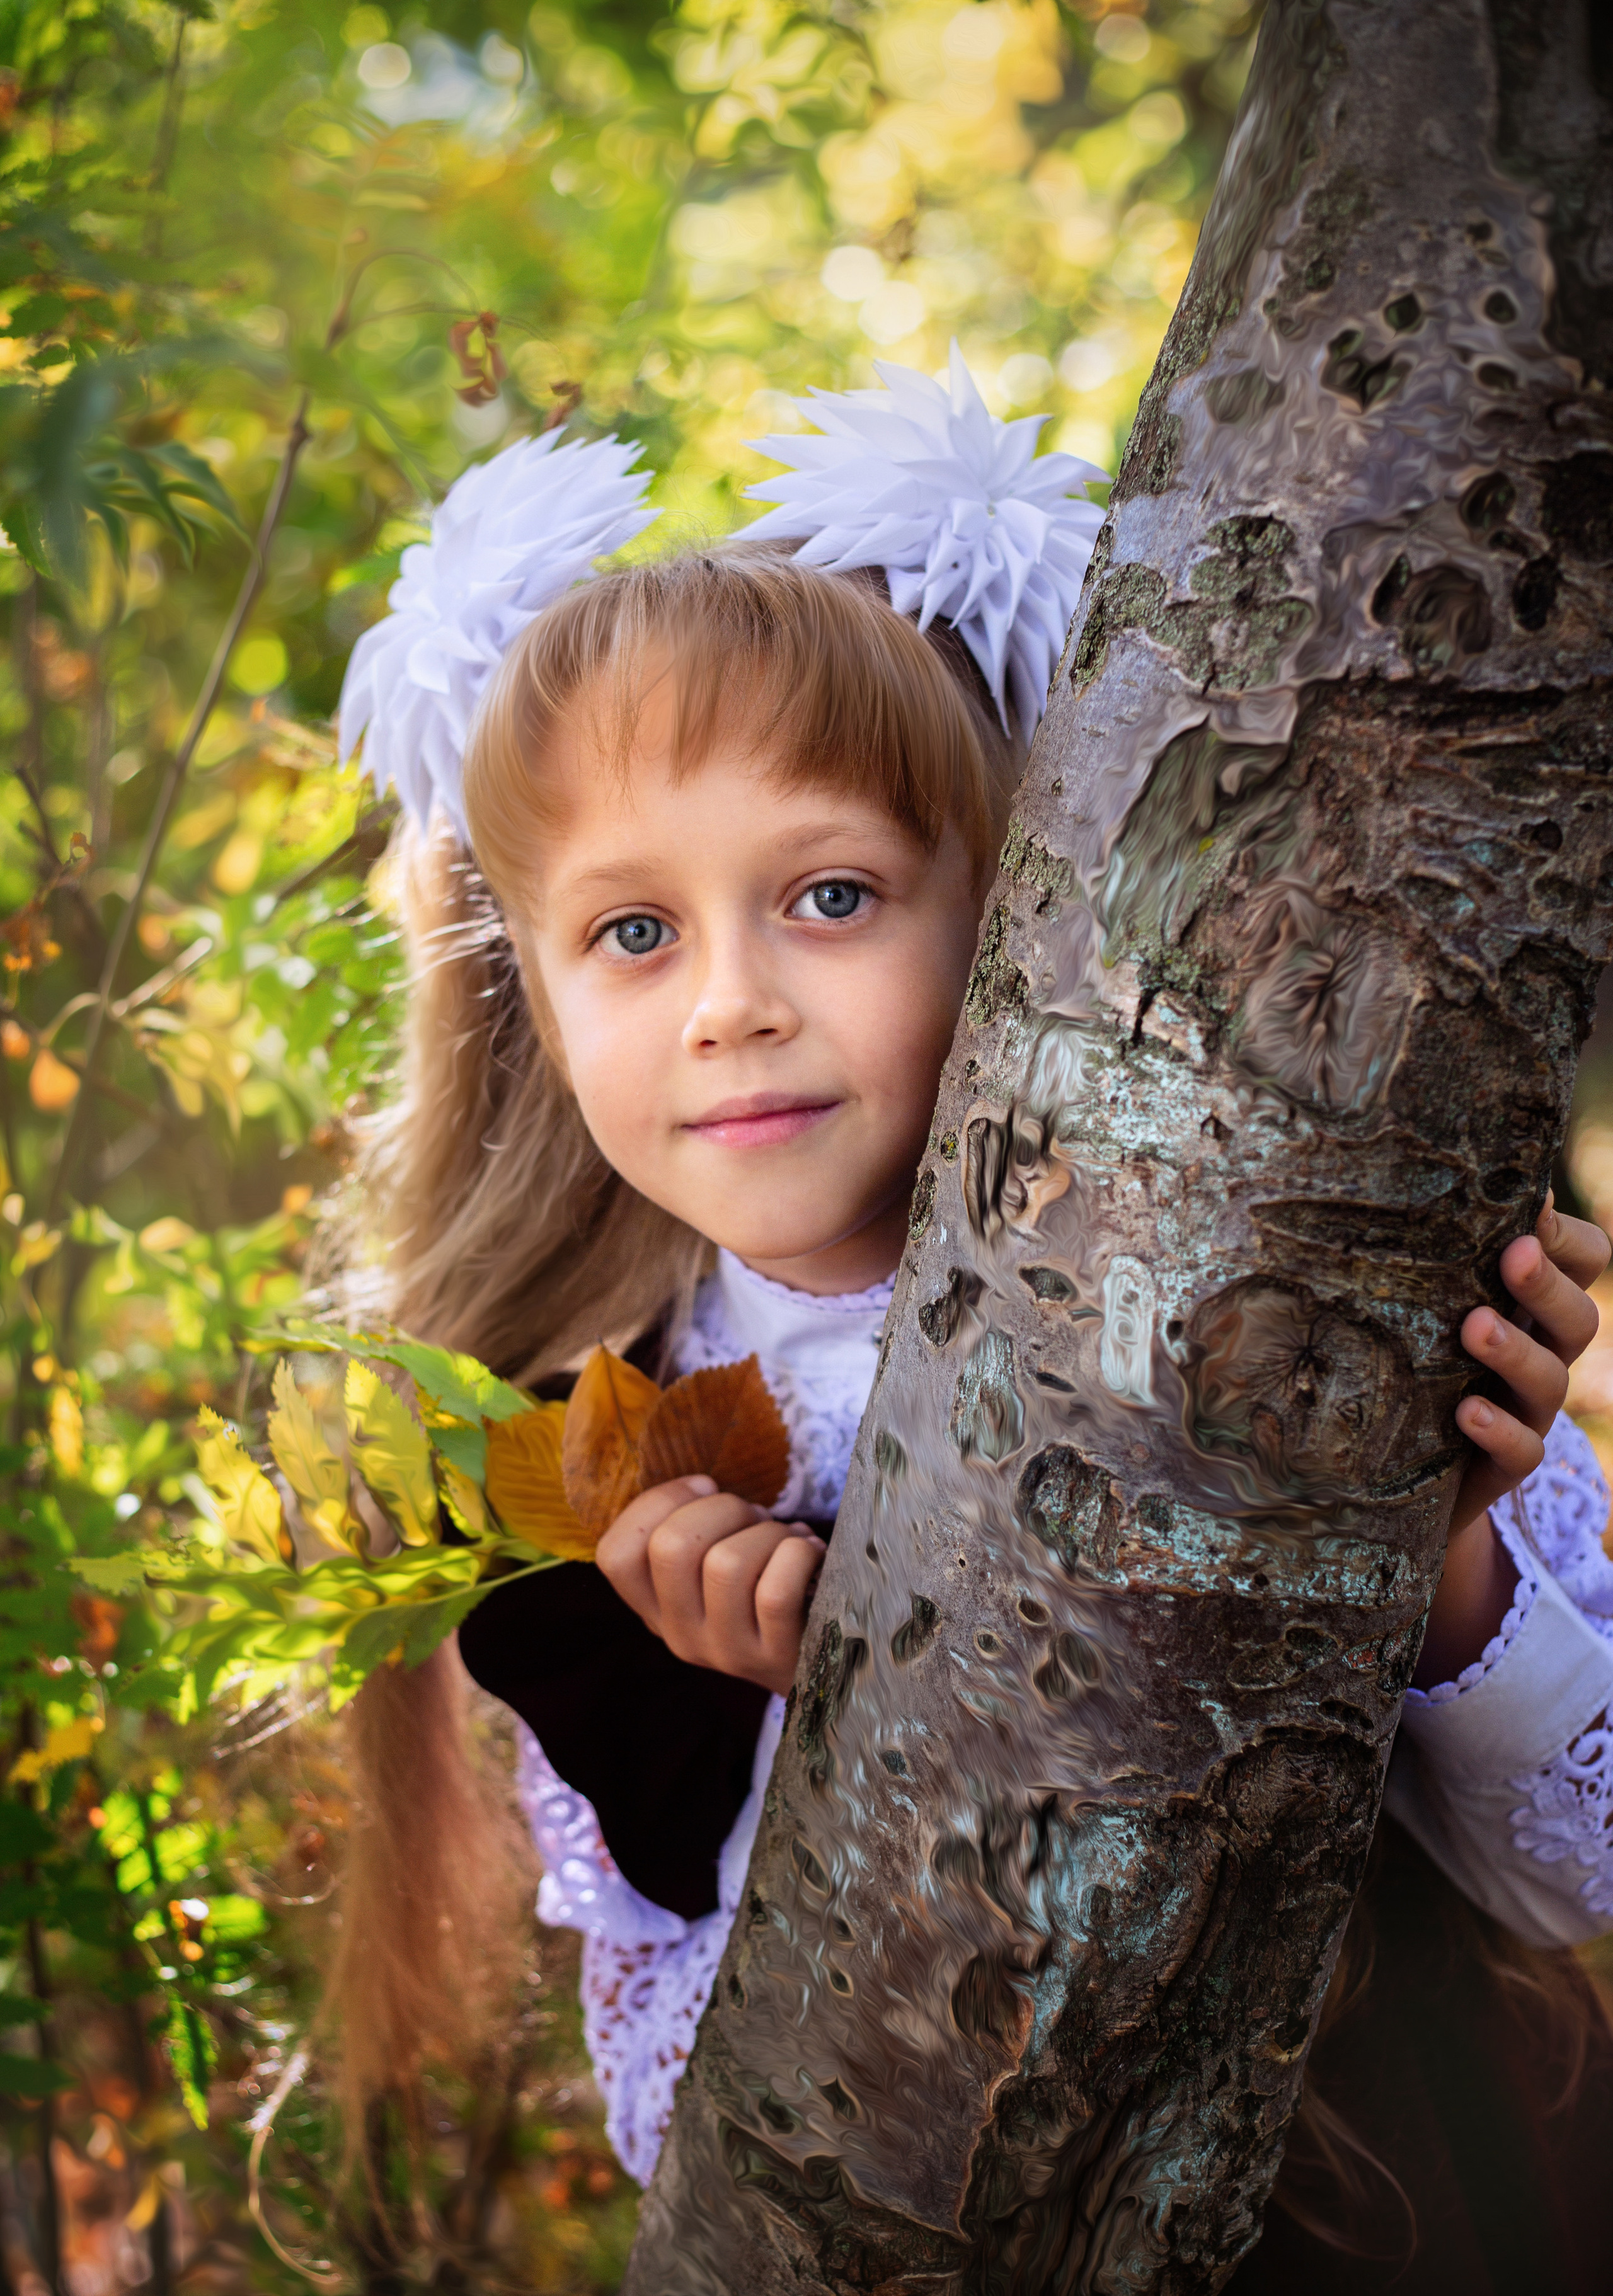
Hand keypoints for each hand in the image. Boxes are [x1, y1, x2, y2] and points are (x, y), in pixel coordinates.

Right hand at [594, 1476, 823, 1696]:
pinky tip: (810, 1554)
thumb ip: (695, 1533)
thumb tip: (704, 1488)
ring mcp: (725, 1651)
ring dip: (766, 1532)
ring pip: (726, 1564)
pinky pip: (775, 1591)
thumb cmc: (766, 1589)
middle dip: (721, 1507)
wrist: (821, 1663)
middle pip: (670, 1548)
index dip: (655, 1503)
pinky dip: (798, 1554)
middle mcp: (680, 1635)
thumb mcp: (713, 1571)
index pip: (615, 1555)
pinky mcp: (773, 1657)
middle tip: (753, 1515)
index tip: (703, 1487)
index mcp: (656, 1609)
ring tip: (786, 1539)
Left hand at [1415, 1194, 1606, 1689]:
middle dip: (1546, 1285)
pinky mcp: (1500, 1466)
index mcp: (1527, 1302)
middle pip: (1578, 1317)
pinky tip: (1466, 1413)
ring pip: (1551, 1380)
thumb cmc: (1395, 1353)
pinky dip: (1500, 1430)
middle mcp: (1539, 1352)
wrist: (1382, 1468)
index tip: (1529, 1205)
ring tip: (1475, 1328)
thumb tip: (1375, 1172)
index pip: (1583, 1259)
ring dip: (1517, 1351)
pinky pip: (1522, 1451)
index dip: (1567, 1235)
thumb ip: (1415, 1249)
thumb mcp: (1410, 1297)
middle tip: (1513, 1255)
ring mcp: (1524, 1411)